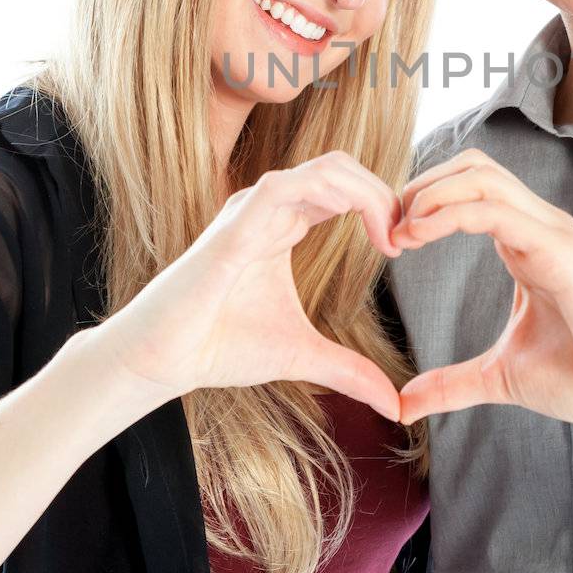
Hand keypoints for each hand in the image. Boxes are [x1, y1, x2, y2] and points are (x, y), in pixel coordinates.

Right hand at [91, 150, 404, 419]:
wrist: (164, 359)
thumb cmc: (219, 347)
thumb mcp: (303, 356)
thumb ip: (350, 371)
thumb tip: (396, 404)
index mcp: (285, 223)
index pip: (346, 188)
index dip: (383, 207)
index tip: (405, 248)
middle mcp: (270, 206)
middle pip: (344, 168)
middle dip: (386, 194)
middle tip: (408, 239)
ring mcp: (253, 209)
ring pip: (326, 167)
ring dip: (370, 193)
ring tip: (391, 237)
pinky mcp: (236, 223)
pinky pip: (289, 185)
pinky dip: (334, 194)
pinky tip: (359, 226)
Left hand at [391, 148, 572, 427]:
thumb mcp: (503, 377)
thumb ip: (455, 383)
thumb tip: (406, 403)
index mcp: (527, 243)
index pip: (471, 188)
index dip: (423, 203)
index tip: (389, 240)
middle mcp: (540, 226)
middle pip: (472, 166)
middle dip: (421, 185)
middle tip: (387, 229)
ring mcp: (552, 233)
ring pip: (481, 175)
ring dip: (429, 194)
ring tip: (400, 232)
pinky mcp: (561, 251)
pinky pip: (497, 210)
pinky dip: (450, 212)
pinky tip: (420, 236)